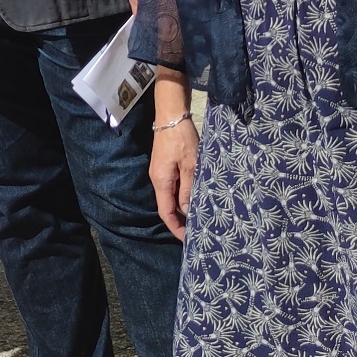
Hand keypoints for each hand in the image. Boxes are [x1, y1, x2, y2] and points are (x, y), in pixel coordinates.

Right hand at [150, 117, 197, 241]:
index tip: (188, 240)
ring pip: (170, 198)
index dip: (176, 228)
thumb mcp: (190, 165)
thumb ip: (189, 189)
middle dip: (180, 221)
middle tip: (198, 232)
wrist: (171, 116)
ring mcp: (160, 173)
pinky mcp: (165, 167)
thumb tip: (187, 211)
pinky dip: (182, 198)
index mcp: (162, 181)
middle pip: (167, 207)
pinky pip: (172, 188)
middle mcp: (158, 180)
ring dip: (182, 209)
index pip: (166, 212)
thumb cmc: (182, 139)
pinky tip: (194, 199)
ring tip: (198, 218)